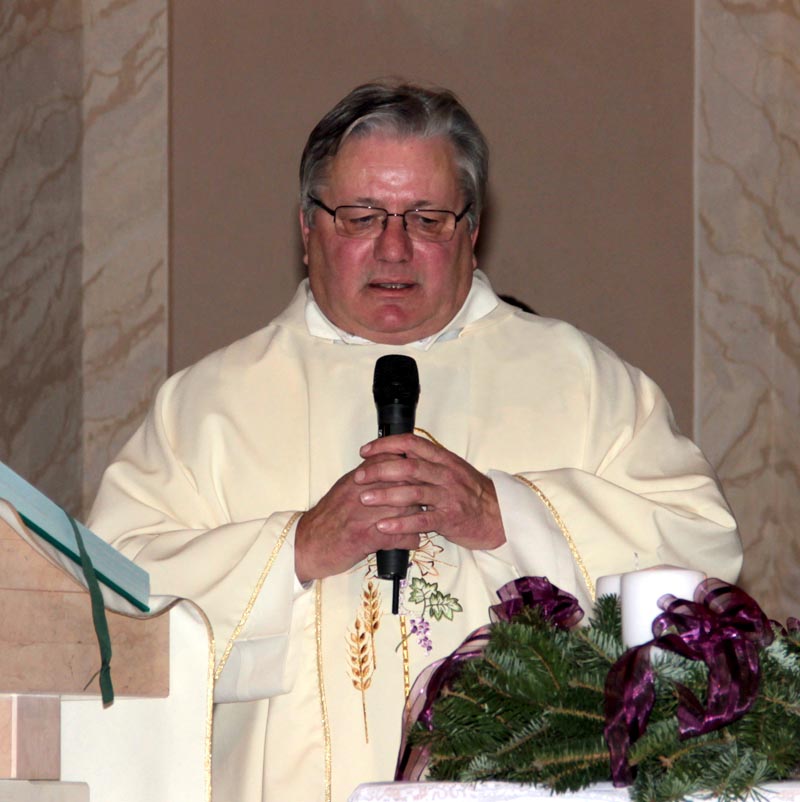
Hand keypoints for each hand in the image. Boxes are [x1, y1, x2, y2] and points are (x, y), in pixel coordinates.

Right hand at [295, 452, 422, 582]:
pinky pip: (396, 536)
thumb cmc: (327, 519)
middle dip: (418, 491)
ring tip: (424, 521)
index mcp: (355, 480)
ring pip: (402, 508)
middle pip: (400, 483)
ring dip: (417, 516)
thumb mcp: (344, 490)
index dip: (409, 466)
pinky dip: (409, 539)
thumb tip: (388, 466)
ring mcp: (362, 516)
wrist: (306, 545)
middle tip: (428, 499)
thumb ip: (365, 477)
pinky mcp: (363, 539)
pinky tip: (412, 541)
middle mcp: (359, 494)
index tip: (421, 473)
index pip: (388, 462)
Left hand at [354, 433, 505, 551]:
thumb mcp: (450, 470)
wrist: (497, 515)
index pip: (411, 443)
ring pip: (413, 491)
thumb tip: (394, 454)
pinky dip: (401, 523)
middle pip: (408, 466)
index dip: (386, 444)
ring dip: (385, 495)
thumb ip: (425, 462)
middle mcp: (445, 473)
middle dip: (379, 470)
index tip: (366, 451)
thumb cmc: (468, 493)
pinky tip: (383, 526)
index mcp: (442, 458)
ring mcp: (448, 496)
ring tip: (364, 499)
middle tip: (358, 477)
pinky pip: (422, 520)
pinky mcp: (450, 518)